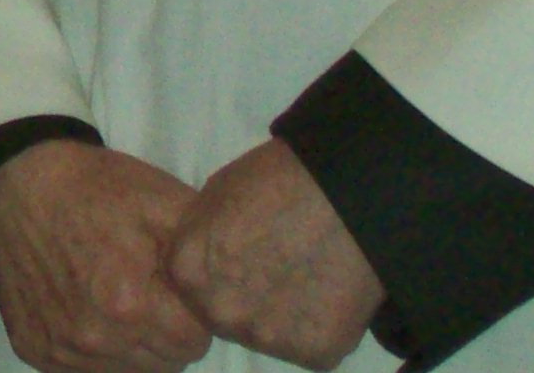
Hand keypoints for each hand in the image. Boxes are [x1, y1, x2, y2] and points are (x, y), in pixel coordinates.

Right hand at [0, 139, 211, 372]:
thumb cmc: (97, 189)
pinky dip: (93, 348)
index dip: (191, 314)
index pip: (194, 343)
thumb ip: (206, 254)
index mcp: (131, 304)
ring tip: (116, 297)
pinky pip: (85, 370)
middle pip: (164, 364)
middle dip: (164, 332)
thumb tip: (232, 295)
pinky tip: (85, 307)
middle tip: (146, 289)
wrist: (16, 180)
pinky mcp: (34, 350)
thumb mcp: (163, 200)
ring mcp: (60, 349)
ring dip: (132, 346)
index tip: (174, 288)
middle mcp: (95, 339)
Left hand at [165, 139, 382, 370]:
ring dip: (278, 317)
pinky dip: (316, 326)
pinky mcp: (314, 352)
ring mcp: (267, 338)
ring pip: (265, 335)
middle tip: (271, 269)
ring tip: (304, 277)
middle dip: (241, 300)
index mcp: (187, 271)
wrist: (346, 194)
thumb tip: (195, 262)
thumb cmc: (274, 180)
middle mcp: (220, 312)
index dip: (212, 275)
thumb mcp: (212, 196)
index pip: (186, 289)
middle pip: (223, 317)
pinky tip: (327, 292)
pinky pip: (308, 345)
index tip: (237, 259)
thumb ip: (196, 239)